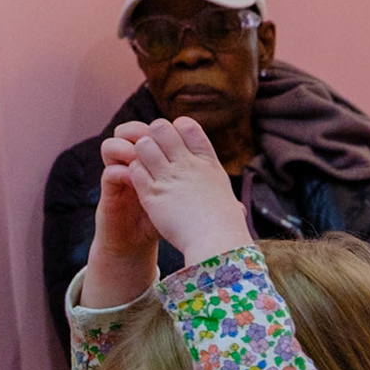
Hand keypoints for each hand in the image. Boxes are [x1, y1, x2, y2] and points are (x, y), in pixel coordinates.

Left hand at [101, 117, 249, 263]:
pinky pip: (134, 170)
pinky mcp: (152, 194)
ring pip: (142, 145)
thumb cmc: (226, 226)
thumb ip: (217, 188)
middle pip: (160, 128)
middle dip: (153, 136)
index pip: (186, 125)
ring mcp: (170, 178)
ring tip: (146, 169)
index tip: (176, 144)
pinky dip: (134, 174)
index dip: (176, 129)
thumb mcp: (226, 197)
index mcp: (208, 162)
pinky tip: (142, 185)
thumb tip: (235, 203)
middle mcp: (188, 165)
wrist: (218, 244)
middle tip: (154, 154)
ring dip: (140, 154)